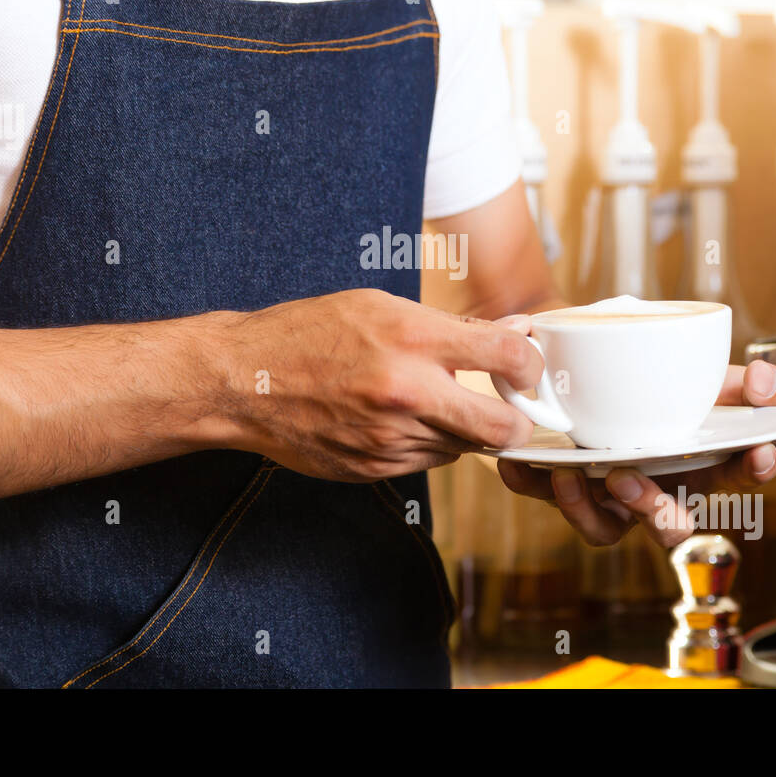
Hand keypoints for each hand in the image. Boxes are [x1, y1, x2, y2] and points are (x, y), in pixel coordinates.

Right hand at [217, 289, 540, 481]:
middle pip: (502, 427)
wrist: (244, 381)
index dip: (531, 364)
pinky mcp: (375, 468)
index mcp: (412, 338)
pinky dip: (425, 443)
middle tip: (511, 409)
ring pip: (463, 447)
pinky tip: (397, 420)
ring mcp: (390, 437)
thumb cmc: (309, 333)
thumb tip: (516, 333)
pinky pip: (426, 462)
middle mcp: (407, 392)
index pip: (508, 357)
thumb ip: (453, 327)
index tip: (527, 367)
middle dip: (517, 421)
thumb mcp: (380, 307)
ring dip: (461, 429)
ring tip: (429, 402)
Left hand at [496, 359, 775, 547]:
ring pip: (605, 529)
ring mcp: (610, 493)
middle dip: (653, 512)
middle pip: (668, 525)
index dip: (752, 469)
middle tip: (630, 477)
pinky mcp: (564, 484)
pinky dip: (530, 482)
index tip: (758, 452)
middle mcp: (657, 487)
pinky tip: (517, 463)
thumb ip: (752, 381)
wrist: (590, 366)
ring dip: (586, 510)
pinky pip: (545, 497)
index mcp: (700, 463)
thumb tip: (765, 382)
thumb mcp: (711, 375)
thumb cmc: (660, 383)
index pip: (738, 475)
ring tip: (571, 474)